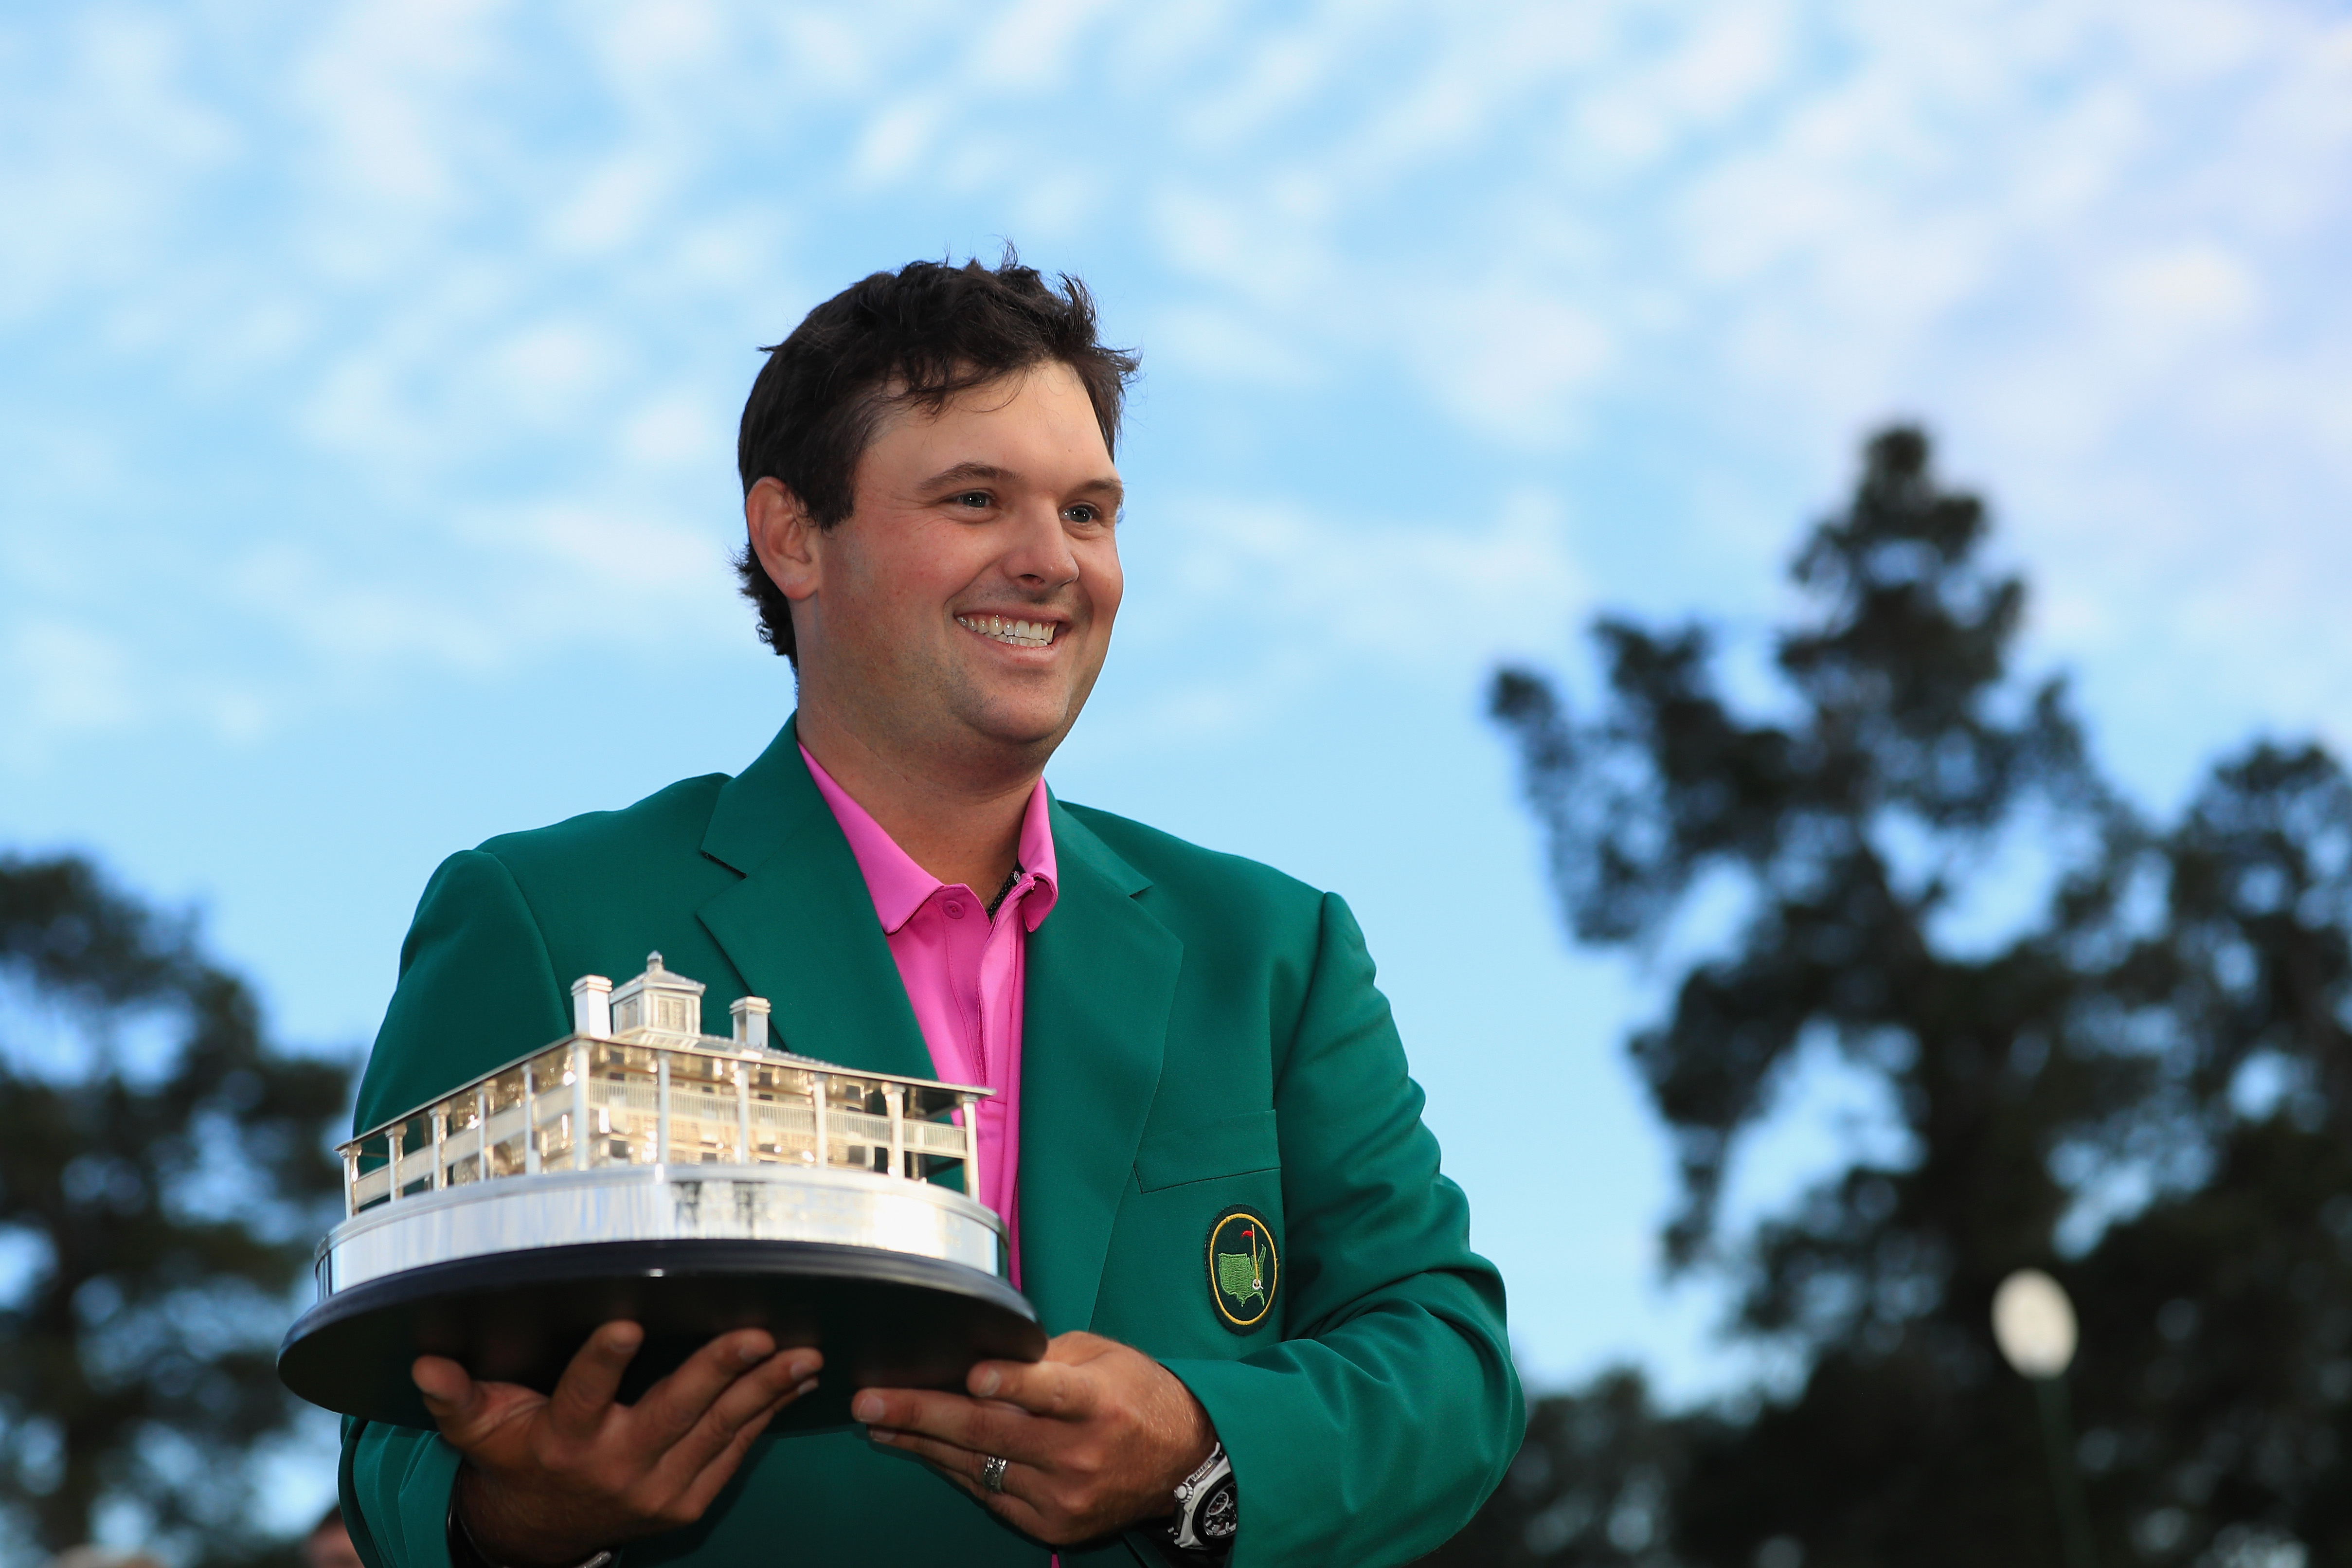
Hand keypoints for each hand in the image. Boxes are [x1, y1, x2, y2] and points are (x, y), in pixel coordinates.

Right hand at [415, 1322, 820, 1566]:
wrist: (539, 1533)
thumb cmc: (513, 1460)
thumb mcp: (477, 1430)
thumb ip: (456, 1396)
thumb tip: (425, 1363)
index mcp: (565, 1441)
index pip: (584, 1395)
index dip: (604, 1361)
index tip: (629, 1324)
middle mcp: (616, 1466)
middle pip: (674, 1412)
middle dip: (719, 1370)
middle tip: (758, 1333)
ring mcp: (659, 1488)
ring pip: (719, 1431)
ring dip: (763, 1391)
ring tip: (802, 1355)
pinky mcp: (689, 1500)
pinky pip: (734, 1453)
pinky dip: (765, 1417)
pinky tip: (793, 1383)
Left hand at [853, 1331, 1213, 1544]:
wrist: (1182, 1464)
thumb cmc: (1138, 1397)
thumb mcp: (1103, 1358)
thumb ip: (1044, 1358)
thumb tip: (980, 1354)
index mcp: (1099, 1401)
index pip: (1052, 1391)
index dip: (1012, 1383)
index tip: (972, 1376)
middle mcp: (1080, 1453)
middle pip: (994, 1433)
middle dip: (923, 1415)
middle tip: (870, 1402)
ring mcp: (1064, 1496)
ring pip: (979, 1467)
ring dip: (924, 1445)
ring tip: (879, 1424)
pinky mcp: (1052, 1525)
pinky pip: (990, 1493)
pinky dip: (955, 1469)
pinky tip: (924, 1451)